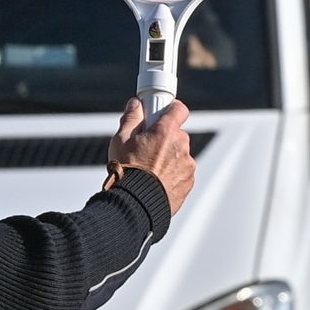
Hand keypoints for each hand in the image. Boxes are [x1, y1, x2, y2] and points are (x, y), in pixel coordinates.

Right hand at [107, 98, 195, 215]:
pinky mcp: (189, 182)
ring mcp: (187, 165)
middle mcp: (181, 146)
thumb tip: (136, 104)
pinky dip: (172, 173)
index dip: (170, 110)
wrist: (136, 204)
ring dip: (169, 157)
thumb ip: (131, 118)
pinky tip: (155, 180)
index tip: (161, 114)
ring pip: (180, 154)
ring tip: (149, 169)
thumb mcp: (120, 140)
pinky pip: (182, 171)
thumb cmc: (127, 172)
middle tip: (146, 147)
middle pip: (177, 134)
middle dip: (164, 138)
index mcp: (166, 132)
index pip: (179, 110)